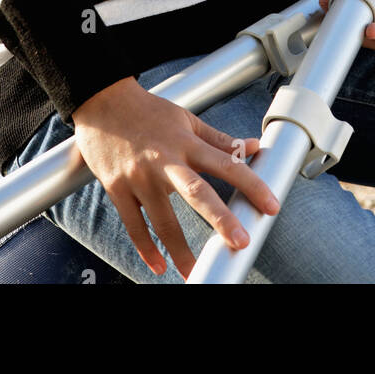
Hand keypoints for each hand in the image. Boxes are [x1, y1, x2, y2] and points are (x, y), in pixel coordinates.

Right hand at [71, 76, 279, 280]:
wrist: (102, 102)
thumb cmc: (149, 111)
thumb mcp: (187, 120)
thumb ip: (220, 139)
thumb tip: (254, 147)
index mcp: (185, 142)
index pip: (225, 163)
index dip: (251, 183)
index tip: (271, 204)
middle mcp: (164, 160)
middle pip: (196, 192)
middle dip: (220, 218)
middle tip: (241, 242)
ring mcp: (139, 177)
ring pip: (162, 219)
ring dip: (180, 249)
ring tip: (195, 272)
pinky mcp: (117, 188)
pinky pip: (134, 225)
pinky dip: (146, 248)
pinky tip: (159, 265)